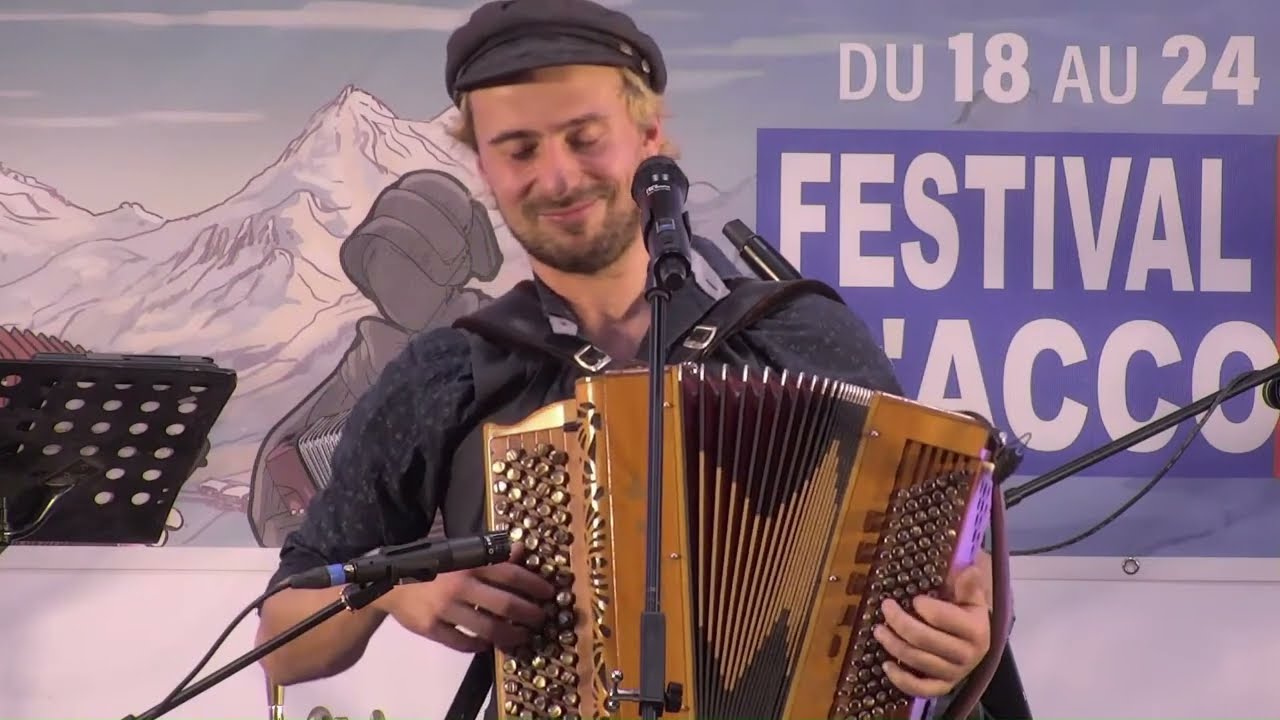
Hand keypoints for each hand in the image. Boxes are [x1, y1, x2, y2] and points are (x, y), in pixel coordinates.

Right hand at [378, 543, 554, 652]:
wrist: (388, 581)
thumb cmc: (429, 564)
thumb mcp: (458, 551)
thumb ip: (489, 553)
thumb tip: (521, 550)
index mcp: (468, 563)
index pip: (510, 574)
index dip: (534, 585)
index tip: (549, 594)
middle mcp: (459, 586)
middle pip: (505, 604)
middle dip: (529, 614)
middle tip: (541, 618)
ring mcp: (445, 610)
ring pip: (488, 629)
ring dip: (511, 635)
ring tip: (523, 636)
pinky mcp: (433, 628)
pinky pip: (463, 643)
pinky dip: (480, 646)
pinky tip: (489, 644)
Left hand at [873, 558, 991, 697]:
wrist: (976, 642)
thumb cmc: (967, 613)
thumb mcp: (971, 597)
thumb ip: (968, 584)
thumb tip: (969, 568)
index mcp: (976, 630)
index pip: (943, 618)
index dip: (924, 607)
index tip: (914, 599)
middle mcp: (968, 655)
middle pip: (924, 640)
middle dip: (899, 622)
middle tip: (886, 607)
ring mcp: (955, 674)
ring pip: (918, 661)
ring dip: (893, 645)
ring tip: (878, 630)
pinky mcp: (944, 687)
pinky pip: (921, 689)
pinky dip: (901, 679)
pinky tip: (886, 665)